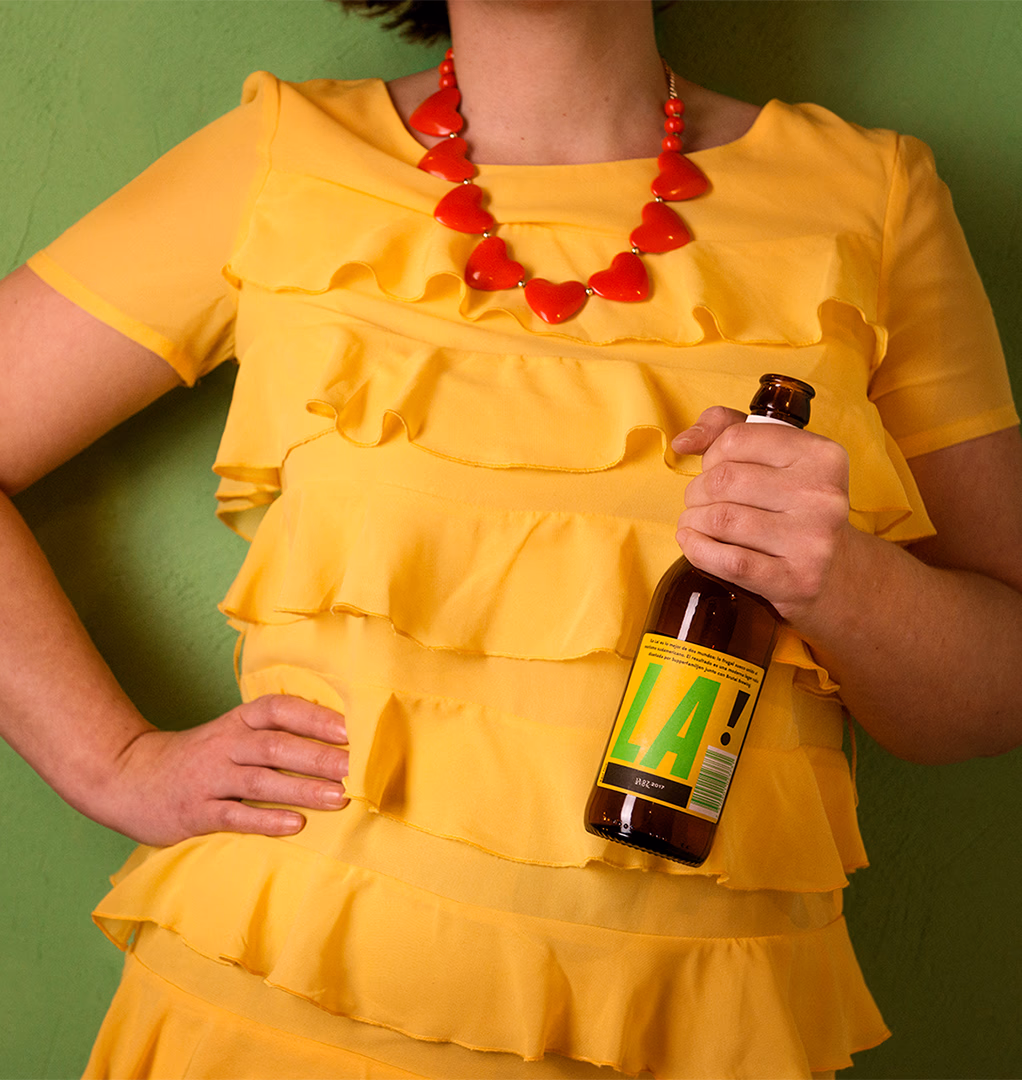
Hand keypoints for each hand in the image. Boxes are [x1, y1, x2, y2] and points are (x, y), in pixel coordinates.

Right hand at [98, 695, 349, 845]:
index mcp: (238, 722)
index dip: (313, 717)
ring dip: (302, 788)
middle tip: (355, 768)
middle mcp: (225, 744)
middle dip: (319, 756)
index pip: (278, 709)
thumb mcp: (230, 735)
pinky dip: (266, 819)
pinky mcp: (195, 812)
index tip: (348, 729)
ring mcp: (209, 778)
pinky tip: (295, 825)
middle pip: (277, 746)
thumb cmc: (198, 758)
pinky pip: (234, 815)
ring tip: (339, 797)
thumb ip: (272, 736)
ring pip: (261, 780)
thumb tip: (335, 743)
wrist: (127, 777)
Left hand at [672, 406, 851, 624]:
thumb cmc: (795, 508)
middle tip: (697, 502)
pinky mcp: (796, 579)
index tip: (713, 469)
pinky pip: (729, 561)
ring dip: (692, 521)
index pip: (737, 439)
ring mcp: (812, 540)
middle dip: (696, 491)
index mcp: (821, 455)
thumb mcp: (778, 457)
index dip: (711, 455)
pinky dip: (698, 550)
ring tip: (693, 523)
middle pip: (723, 480)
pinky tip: (692, 543)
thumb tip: (684, 441)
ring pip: (721, 520)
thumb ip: (729, 429)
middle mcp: (822, 495)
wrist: (837, 572)